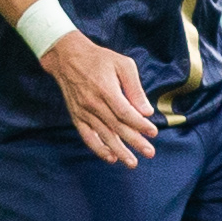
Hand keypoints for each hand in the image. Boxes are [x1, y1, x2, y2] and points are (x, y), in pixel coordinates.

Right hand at [41, 30, 158, 165]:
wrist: (68, 58)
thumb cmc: (99, 59)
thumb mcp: (123, 65)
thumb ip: (135, 88)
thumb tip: (146, 111)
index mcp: (106, 89)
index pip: (125, 113)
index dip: (140, 125)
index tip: (153, 132)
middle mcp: (94, 103)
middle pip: (117, 127)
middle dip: (135, 142)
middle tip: (150, 153)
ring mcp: (84, 112)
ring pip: (104, 135)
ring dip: (119, 150)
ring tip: (132, 162)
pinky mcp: (77, 116)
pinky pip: (88, 136)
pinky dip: (98, 148)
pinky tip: (111, 157)